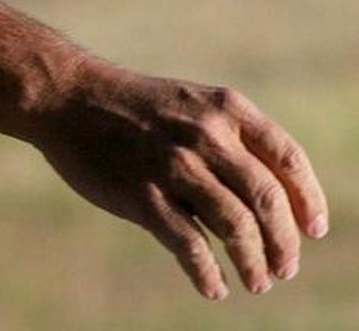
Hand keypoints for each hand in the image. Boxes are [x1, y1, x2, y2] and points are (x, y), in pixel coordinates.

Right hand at [30, 58, 328, 299]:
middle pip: (267, 199)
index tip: (315, 230)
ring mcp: (172, 164)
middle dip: (284, 242)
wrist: (68, 95)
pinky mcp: (142, 194)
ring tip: (257, 282)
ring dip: (254, 263)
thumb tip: (276, 198)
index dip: (309, 199)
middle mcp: (204, 133)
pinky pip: (189, 246)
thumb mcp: (191, 105)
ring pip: (235, 226)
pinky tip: (214, 287)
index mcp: (224, 108)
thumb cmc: (134, 107)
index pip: (287, 158)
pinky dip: (208, 274)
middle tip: (285, 268)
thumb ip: (230, 140)